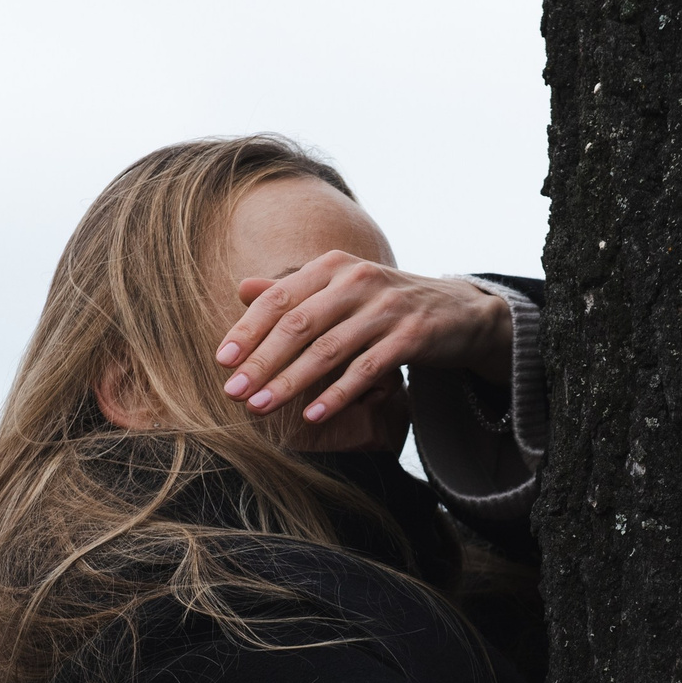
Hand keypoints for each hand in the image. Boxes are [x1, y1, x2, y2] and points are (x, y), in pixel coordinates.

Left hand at [215, 252, 512, 425]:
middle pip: (298, 324)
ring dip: (291, 382)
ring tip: (261, 408)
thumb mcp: (342, 291)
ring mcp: (386, 307)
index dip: (248, 330)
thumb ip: (295, 292)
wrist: (459, 313)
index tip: (222, 361)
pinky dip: (337, 394)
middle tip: (233, 392)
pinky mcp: (412, 336)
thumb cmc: (387, 305)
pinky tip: (312, 416)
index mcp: (333, 266)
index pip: (279, 298)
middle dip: (262, 361)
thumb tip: (242, 289)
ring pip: (328, 349)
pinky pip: (366, 370)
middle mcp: (357, 280)